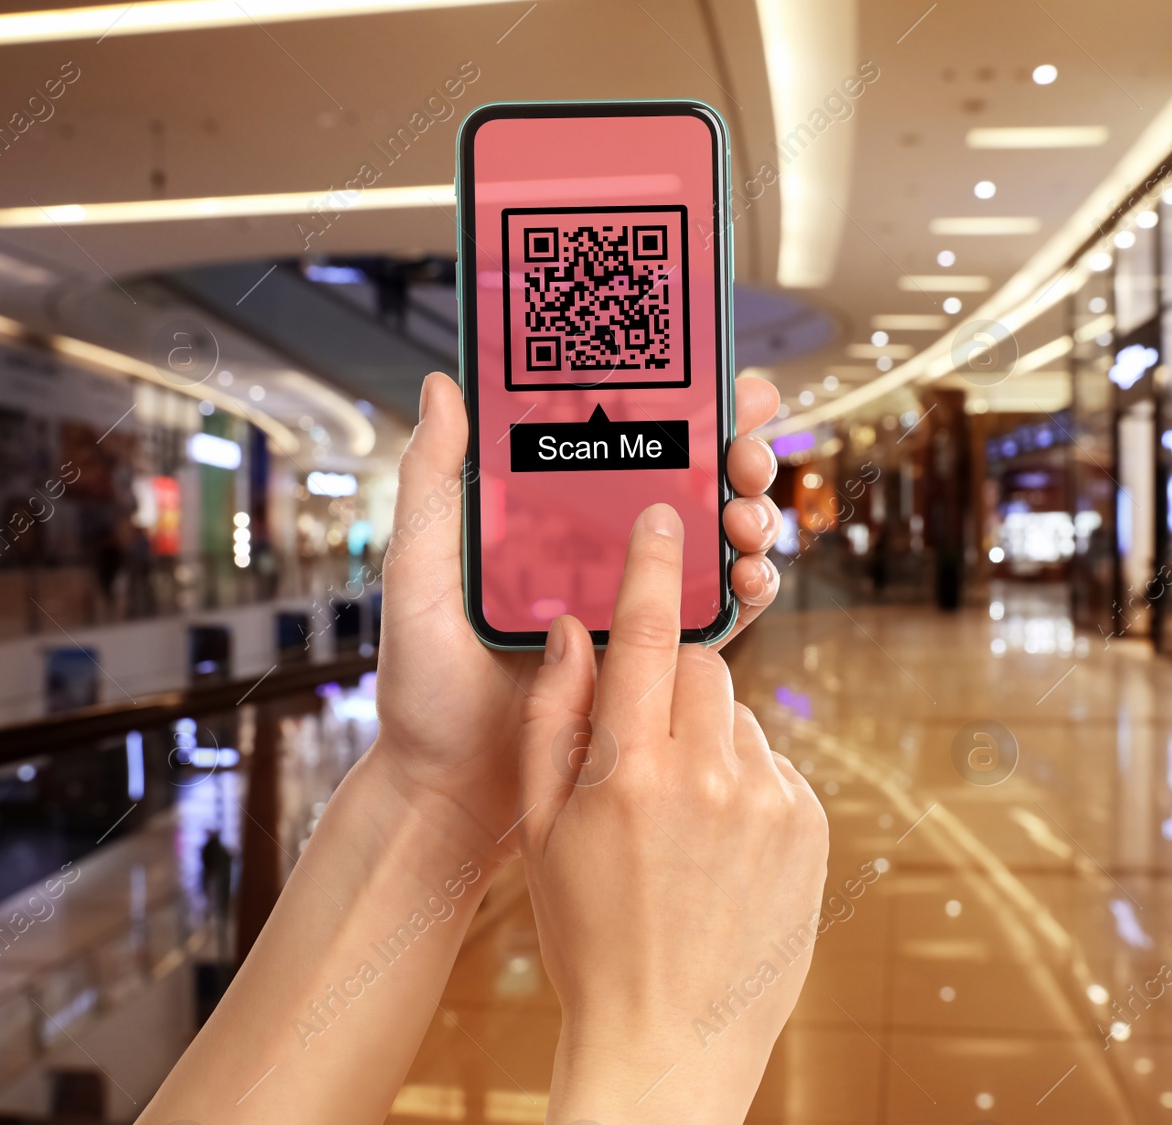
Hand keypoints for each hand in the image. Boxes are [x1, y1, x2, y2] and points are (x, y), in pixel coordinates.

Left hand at [372, 372, 783, 863]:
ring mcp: (637, 607)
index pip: (628, 443)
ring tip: (745, 518)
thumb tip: (445, 386)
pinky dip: (751, 588)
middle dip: (736, 457)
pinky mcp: (661, 661)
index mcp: (554, 519)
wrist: (451, 790)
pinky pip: (721, 616)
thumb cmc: (423, 685)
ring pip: (717, 543)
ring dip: (751, 518)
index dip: (684, 407)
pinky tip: (752, 575)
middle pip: (691, 484)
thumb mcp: (419, 572)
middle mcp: (603, 554)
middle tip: (744, 453)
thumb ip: (433, 483)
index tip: (718, 381)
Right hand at [518, 505, 828, 1123]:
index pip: (649, 637)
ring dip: (710, 741)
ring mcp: (771, 803)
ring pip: (740, 719)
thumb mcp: (546, 835)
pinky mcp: (811, 827)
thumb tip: (571, 631)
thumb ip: (553, 723)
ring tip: (681, 821)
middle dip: (675, 683)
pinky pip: (773, 767)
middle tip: (646, 743)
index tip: (665, 514)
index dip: (656, 566)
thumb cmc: (591, 938)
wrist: (668, 1040)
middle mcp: (711, 777)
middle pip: (704, 670)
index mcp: (631, 774)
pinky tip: (720, 846)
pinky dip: (746, 783)